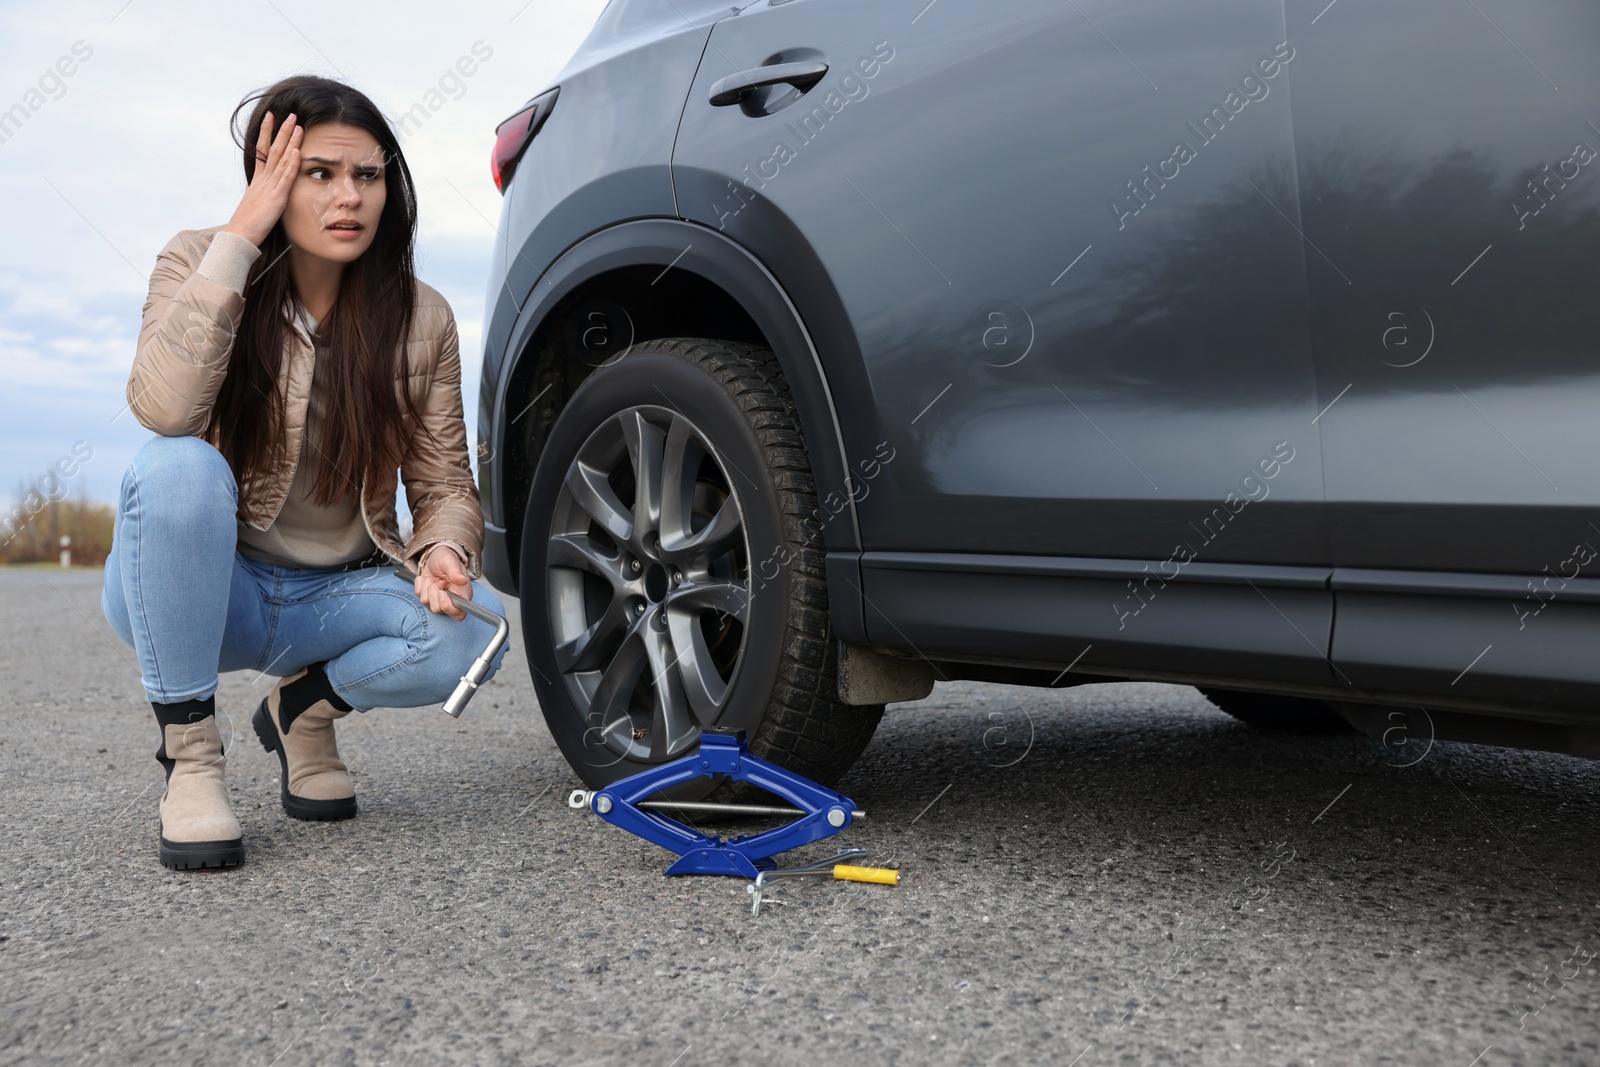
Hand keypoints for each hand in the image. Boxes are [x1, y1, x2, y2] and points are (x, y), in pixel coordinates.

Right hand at [224, 110, 301, 246]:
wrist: (239, 236)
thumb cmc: (249, 225)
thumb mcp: (257, 205)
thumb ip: (264, 195)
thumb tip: (269, 192)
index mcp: (258, 180)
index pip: (262, 151)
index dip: (267, 133)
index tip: (271, 117)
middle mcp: (263, 180)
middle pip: (272, 149)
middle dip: (281, 131)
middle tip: (289, 114)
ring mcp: (269, 187)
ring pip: (280, 159)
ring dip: (289, 141)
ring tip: (297, 125)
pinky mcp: (276, 198)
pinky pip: (285, 177)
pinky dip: (291, 163)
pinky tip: (297, 151)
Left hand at [415, 544, 470, 620]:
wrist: (436, 557)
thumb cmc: (447, 560)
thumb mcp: (451, 562)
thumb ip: (456, 572)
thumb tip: (463, 580)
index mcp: (461, 597)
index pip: (458, 615)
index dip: (447, 606)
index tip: (442, 592)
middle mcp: (449, 602)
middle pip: (436, 609)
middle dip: (434, 591)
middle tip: (440, 580)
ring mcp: (436, 601)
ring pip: (425, 601)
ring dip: (427, 585)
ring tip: (435, 578)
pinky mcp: (426, 598)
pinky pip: (417, 594)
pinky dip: (421, 583)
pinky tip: (428, 578)